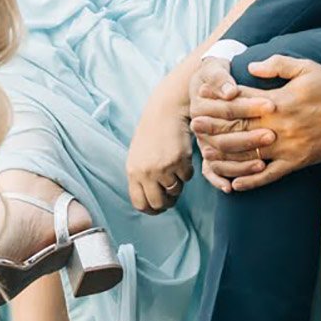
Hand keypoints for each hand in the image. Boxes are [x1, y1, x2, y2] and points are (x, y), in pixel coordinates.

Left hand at [127, 89, 194, 213]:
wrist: (166, 111)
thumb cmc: (153, 133)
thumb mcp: (138, 156)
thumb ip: (141, 178)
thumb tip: (150, 201)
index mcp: (132, 171)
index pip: (139, 204)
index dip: (151, 209)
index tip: (159, 207)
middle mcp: (146, 172)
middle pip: (158, 203)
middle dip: (168, 202)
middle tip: (172, 195)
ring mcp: (163, 168)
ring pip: (175, 191)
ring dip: (178, 183)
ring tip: (175, 168)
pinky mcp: (179, 161)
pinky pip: (187, 178)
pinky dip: (188, 171)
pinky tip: (182, 157)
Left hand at [192, 55, 320, 192]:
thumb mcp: (306, 67)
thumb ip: (277, 64)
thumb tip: (250, 66)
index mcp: (280, 101)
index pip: (242, 102)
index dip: (219, 103)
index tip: (202, 101)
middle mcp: (280, 126)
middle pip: (240, 130)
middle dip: (215, 129)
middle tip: (195, 128)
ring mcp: (289, 147)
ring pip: (250, 156)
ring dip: (226, 157)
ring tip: (207, 155)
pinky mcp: (298, 162)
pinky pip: (270, 176)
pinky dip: (251, 182)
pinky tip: (235, 184)